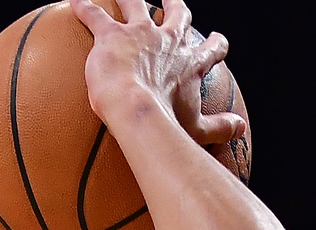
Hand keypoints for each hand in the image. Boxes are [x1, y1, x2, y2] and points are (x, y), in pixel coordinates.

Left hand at [68, 0, 244, 147]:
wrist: (136, 111)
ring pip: (135, 3)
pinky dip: (83, 7)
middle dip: (176, 7)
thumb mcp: (199, 130)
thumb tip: (241, 128)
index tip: (217, 42)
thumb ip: (221, 127)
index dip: (215, 45)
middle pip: (177, 15)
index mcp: (189, 64)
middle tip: (172, 1)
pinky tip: (75, 0)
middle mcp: (167, 42)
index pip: (210, 50)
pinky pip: (94, 15)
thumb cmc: (167, 124)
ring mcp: (139, 34)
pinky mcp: (111, 36)